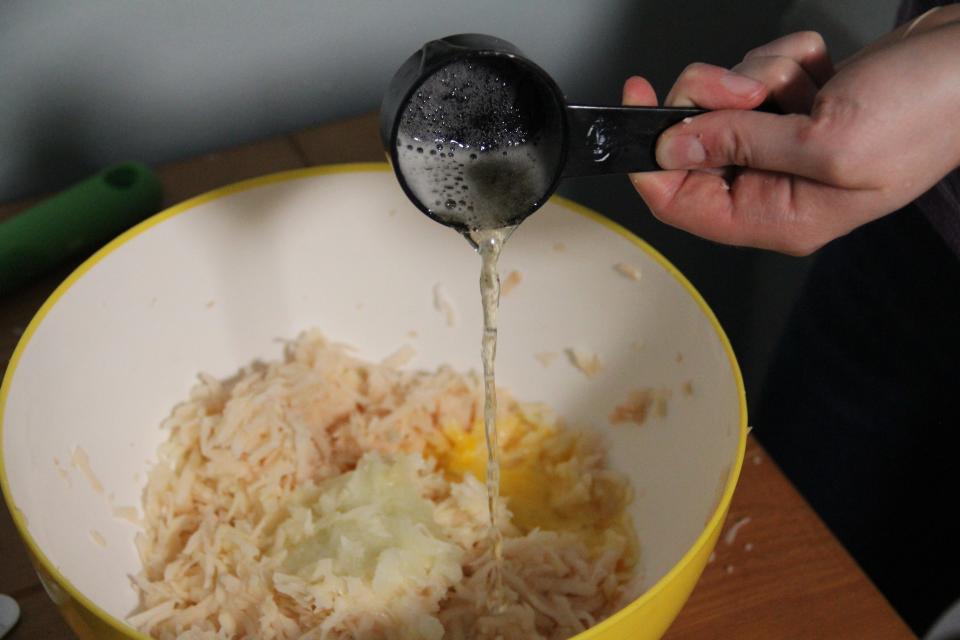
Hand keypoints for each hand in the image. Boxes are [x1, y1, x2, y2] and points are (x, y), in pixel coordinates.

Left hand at [624, 8, 959, 254]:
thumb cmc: (927, 113)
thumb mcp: (826, 142)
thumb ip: (741, 145)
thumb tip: (671, 150)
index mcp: (779, 217)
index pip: (681, 205)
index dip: (649, 163)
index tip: (636, 111)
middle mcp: (777, 186)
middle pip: (695, 147)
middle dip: (710, 103)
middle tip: (741, 89)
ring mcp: (787, 144)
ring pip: (723, 104)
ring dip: (755, 75)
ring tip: (803, 80)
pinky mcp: (799, 106)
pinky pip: (759, 75)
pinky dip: (785, 59)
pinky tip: (822, 68)